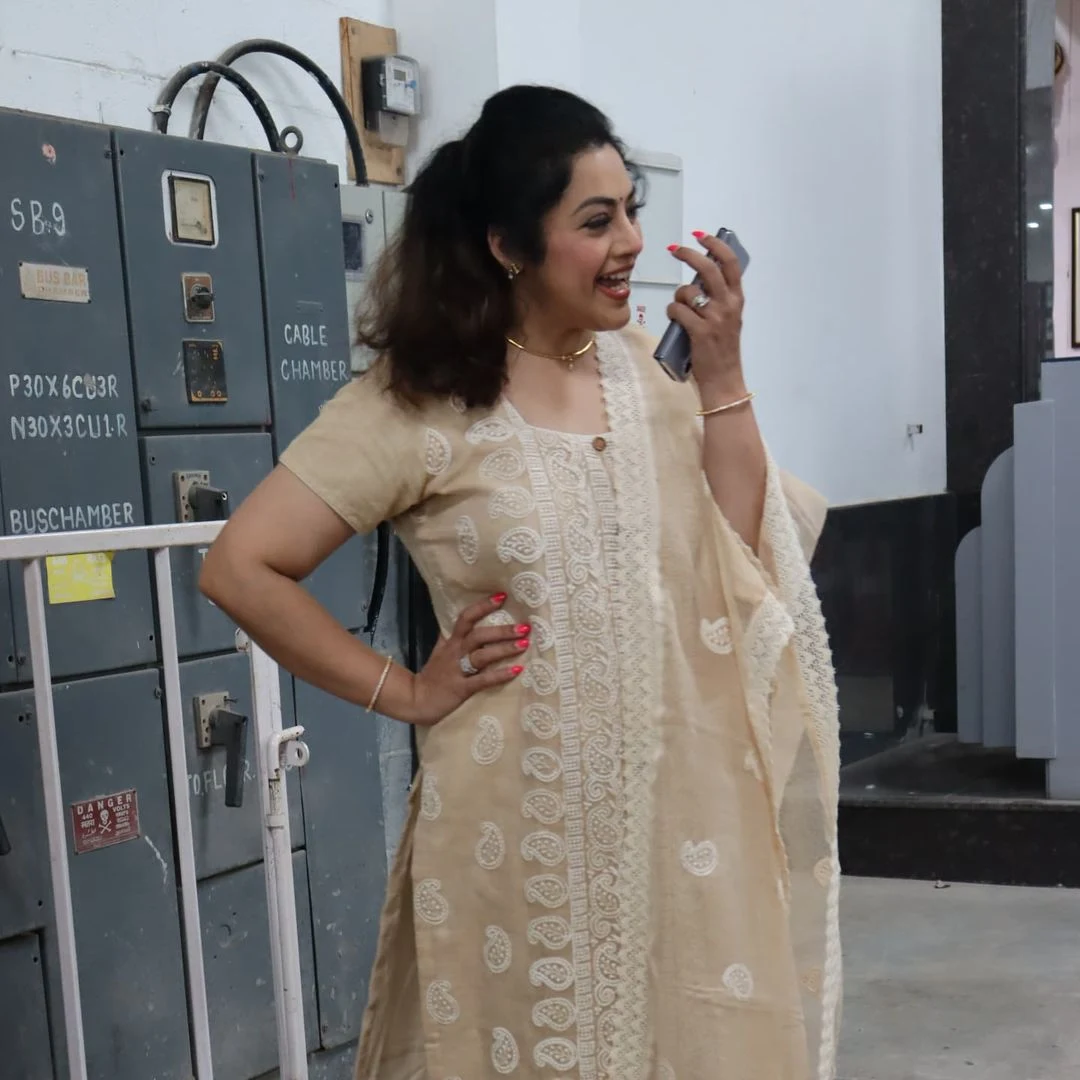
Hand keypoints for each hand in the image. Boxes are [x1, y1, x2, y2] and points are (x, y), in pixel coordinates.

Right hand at [404, 593, 528, 725]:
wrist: (417, 700)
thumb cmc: (434, 675)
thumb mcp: (441, 650)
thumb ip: (453, 636)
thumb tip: (467, 620)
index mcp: (451, 642)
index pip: (466, 618)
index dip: (483, 606)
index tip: (502, 596)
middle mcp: (455, 652)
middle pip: (479, 636)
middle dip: (502, 631)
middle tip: (524, 627)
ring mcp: (458, 670)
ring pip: (482, 656)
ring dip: (504, 649)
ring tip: (524, 644)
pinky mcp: (462, 688)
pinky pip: (483, 680)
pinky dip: (500, 675)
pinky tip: (516, 670)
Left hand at [666, 232, 746, 396]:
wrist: (724, 380)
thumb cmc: (722, 349)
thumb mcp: (728, 319)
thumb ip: (719, 299)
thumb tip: (700, 278)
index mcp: (737, 300)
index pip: (730, 263)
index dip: (714, 245)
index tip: (701, 235)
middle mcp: (728, 306)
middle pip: (707, 269)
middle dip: (688, 254)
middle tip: (675, 249)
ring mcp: (715, 319)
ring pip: (688, 292)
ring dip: (677, 296)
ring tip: (680, 309)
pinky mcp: (700, 332)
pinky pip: (678, 310)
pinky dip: (672, 312)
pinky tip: (675, 320)